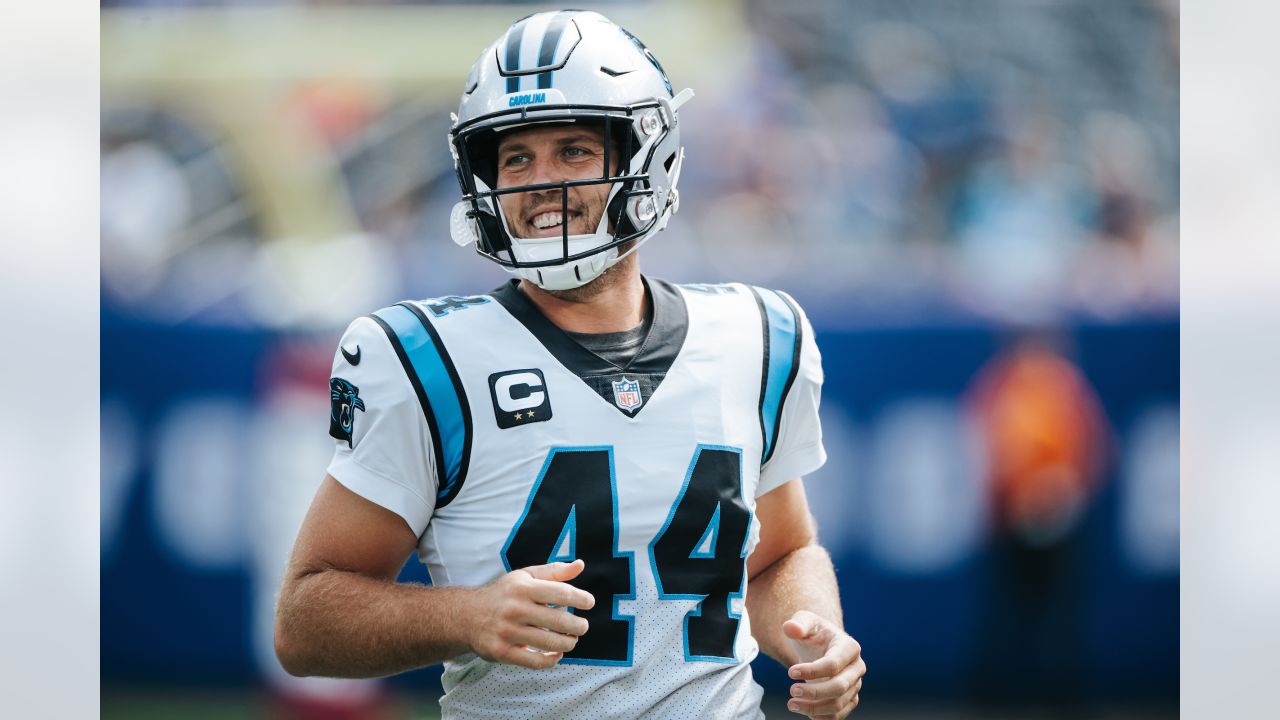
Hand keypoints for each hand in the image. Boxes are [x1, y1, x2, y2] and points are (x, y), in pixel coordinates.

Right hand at [466, 559, 595, 668]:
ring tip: (571, 640)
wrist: (466, 615)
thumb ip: (554, 572)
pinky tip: (556, 654)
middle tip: (582, 626)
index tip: (589, 603)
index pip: (561, 592)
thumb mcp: (525, 576)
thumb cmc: (504, 594)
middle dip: (578, 625)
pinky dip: (551, 660)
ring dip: (568, 643)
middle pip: (558, 620)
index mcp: (523, 587)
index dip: (580, 598)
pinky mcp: (502, 651)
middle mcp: (515, 609)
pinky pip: (534, 662)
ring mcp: (507, 632)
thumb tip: (580, 565)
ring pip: (549, 643)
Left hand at [782, 610, 865, 718]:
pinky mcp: (849, 699)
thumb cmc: (813, 632)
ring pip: (838, 704)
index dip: (811, 671)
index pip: (833, 664)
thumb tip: (790, 628)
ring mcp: (855, 685)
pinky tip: (804, 711)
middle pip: (839, 687)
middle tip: (791, 691)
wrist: (821, 646)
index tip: (790, 673)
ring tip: (792, 704)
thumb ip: (798, 624)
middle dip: (814, 692)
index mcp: (849, 647)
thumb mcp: (804, 621)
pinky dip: (821, 717)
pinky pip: (838, 715)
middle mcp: (857, 668)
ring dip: (814, 708)